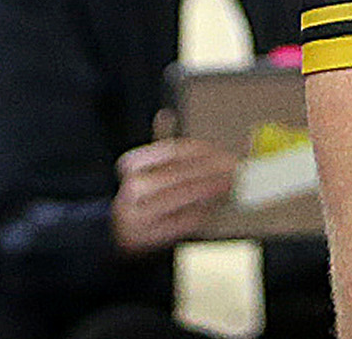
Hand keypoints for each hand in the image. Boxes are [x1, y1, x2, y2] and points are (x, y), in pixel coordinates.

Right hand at [110, 136, 236, 252]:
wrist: (118, 231)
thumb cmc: (141, 194)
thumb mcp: (145, 167)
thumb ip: (161, 146)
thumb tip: (166, 115)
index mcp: (130, 164)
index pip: (172, 150)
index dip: (202, 151)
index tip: (222, 153)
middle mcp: (131, 189)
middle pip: (180, 174)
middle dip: (211, 171)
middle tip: (233, 169)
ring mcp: (140, 215)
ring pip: (183, 197)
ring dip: (211, 190)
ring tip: (229, 184)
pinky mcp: (152, 237)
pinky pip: (184, 220)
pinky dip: (203, 211)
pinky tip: (216, 204)